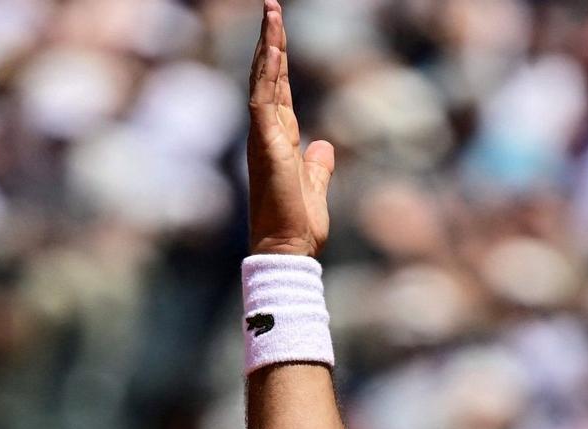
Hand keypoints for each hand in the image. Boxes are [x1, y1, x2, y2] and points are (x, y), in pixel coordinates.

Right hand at [247, 0, 333, 256]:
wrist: (288, 246)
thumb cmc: (299, 224)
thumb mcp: (316, 185)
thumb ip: (318, 164)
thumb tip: (324, 146)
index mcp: (279, 139)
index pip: (277, 90)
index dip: (278, 61)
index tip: (280, 34)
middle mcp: (267, 131)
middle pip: (268, 76)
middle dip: (271, 41)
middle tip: (272, 6)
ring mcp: (263, 134)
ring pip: (264, 78)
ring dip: (268, 44)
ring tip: (272, 11)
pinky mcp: (264, 141)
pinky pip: (263, 96)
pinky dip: (267, 70)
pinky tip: (273, 45)